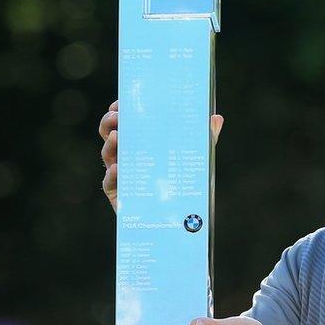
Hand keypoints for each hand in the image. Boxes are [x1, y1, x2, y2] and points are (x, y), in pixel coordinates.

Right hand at [99, 99, 224, 212]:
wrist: (178, 221)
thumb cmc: (183, 184)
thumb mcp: (195, 159)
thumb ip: (205, 139)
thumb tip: (216, 118)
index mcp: (141, 145)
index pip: (125, 123)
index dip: (118, 111)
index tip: (120, 102)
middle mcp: (127, 158)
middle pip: (110, 135)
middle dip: (109, 123)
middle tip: (116, 115)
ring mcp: (121, 177)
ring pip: (108, 157)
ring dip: (110, 145)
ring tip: (118, 136)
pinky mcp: (119, 197)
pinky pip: (110, 184)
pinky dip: (112, 175)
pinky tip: (117, 168)